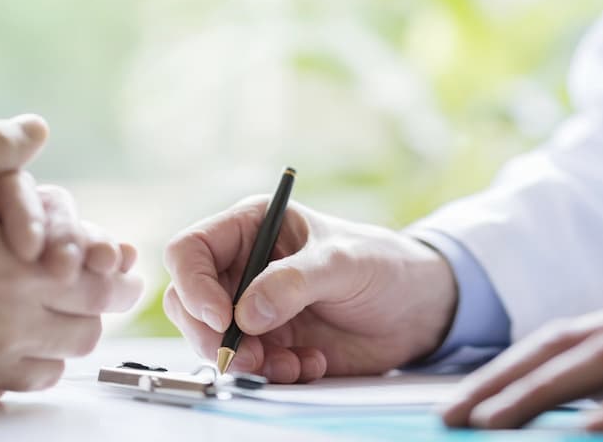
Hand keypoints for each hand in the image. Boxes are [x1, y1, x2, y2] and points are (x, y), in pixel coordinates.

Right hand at [164, 199, 456, 381]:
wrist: (414, 309)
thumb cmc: (380, 264)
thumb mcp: (343, 263)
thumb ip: (294, 282)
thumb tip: (246, 314)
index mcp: (252, 227)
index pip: (190, 251)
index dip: (193, 285)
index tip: (221, 317)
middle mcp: (244, 266)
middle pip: (188, 302)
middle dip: (213, 335)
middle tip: (251, 356)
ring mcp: (253, 307)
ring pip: (212, 341)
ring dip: (246, 362)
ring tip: (292, 364)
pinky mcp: (269, 343)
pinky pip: (247, 367)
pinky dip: (274, 375)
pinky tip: (311, 364)